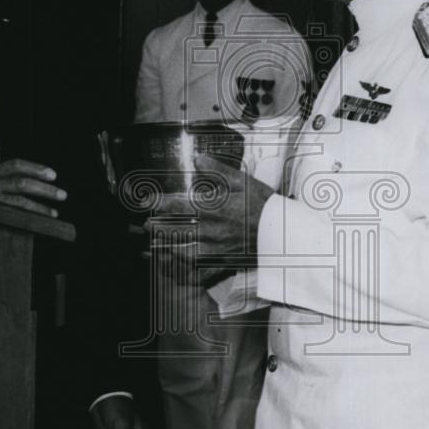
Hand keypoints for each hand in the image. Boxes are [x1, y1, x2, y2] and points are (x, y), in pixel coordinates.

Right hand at [0, 158, 66, 215]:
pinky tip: (40, 222)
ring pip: (19, 202)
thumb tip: (43, 182)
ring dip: (40, 208)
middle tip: (62, 195)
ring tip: (54, 213)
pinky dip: (29, 219)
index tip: (53, 176)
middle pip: (21, 183)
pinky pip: (13, 217)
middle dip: (45, 190)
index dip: (36, 169)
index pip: (16, 165)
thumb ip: (10, 179)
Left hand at [152, 154, 273, 258]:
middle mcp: (211, 229)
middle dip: (156, 228)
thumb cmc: (264, 204)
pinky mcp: (224, 262)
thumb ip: (218, 170)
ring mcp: (216, 248)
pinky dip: (184, 270)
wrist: (284, 232)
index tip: (146, 202)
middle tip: (145, 225)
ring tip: (152, 246)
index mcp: (213, 207)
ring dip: (164, 249)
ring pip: (182, 252)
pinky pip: (198, 270)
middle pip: (175, 230)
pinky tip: (174, 267)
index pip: (178, 205)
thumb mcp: (243, 181)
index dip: (158, 204)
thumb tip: (198, 158)